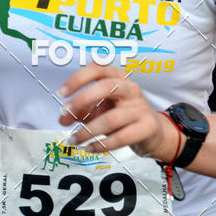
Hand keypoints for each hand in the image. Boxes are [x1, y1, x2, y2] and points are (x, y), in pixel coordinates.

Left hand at [57, 63, 182, 160]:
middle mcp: (130, 89)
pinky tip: (90, 148)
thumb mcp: (99, 110)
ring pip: (111, 118)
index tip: (62, 93)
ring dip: (87, 131)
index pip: (99, 68)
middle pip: (107, 86)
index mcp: (118, 78)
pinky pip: (121, 137)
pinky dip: (101, 145)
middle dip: (82, 100)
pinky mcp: (147, 127)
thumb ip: (79, 111)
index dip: (78, 78)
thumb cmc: (123, 116)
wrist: (153, 131)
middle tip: (65, 113)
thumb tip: (62, 117)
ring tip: (74, 139)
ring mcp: (140, 108)